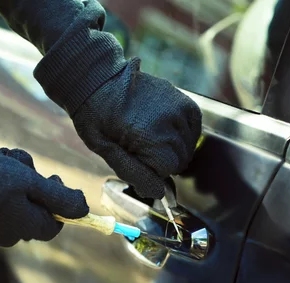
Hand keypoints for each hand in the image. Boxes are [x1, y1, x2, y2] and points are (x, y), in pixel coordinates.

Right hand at [0, 147, 87, 246]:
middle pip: (31, 205)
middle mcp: (9, 234)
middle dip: (29, 179)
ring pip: (9, 198)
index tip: (52, 177)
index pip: (55, 222)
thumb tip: (84, 210)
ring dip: (9, 174)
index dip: (59, 200)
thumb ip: (60, 198)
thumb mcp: (32, 184)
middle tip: (18, 159)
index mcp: (28, 228)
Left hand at [72, 58, 201, 198]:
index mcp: (150, 136)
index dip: (151, 170)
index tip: (134, 158)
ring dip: (173, 148)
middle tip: (138, 147)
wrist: (97, 81)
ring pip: (188, 145)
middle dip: (162, 161)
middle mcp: (170, 121)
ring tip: (148, 137)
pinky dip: (183, 134)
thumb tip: (159, 193)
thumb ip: (134, 173)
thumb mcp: (106, 151)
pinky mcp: (182, 98)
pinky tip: (164, 131)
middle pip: (180, 159)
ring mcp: (178, 107)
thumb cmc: (96, 118)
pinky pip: (194, 127)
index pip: (168, 170)